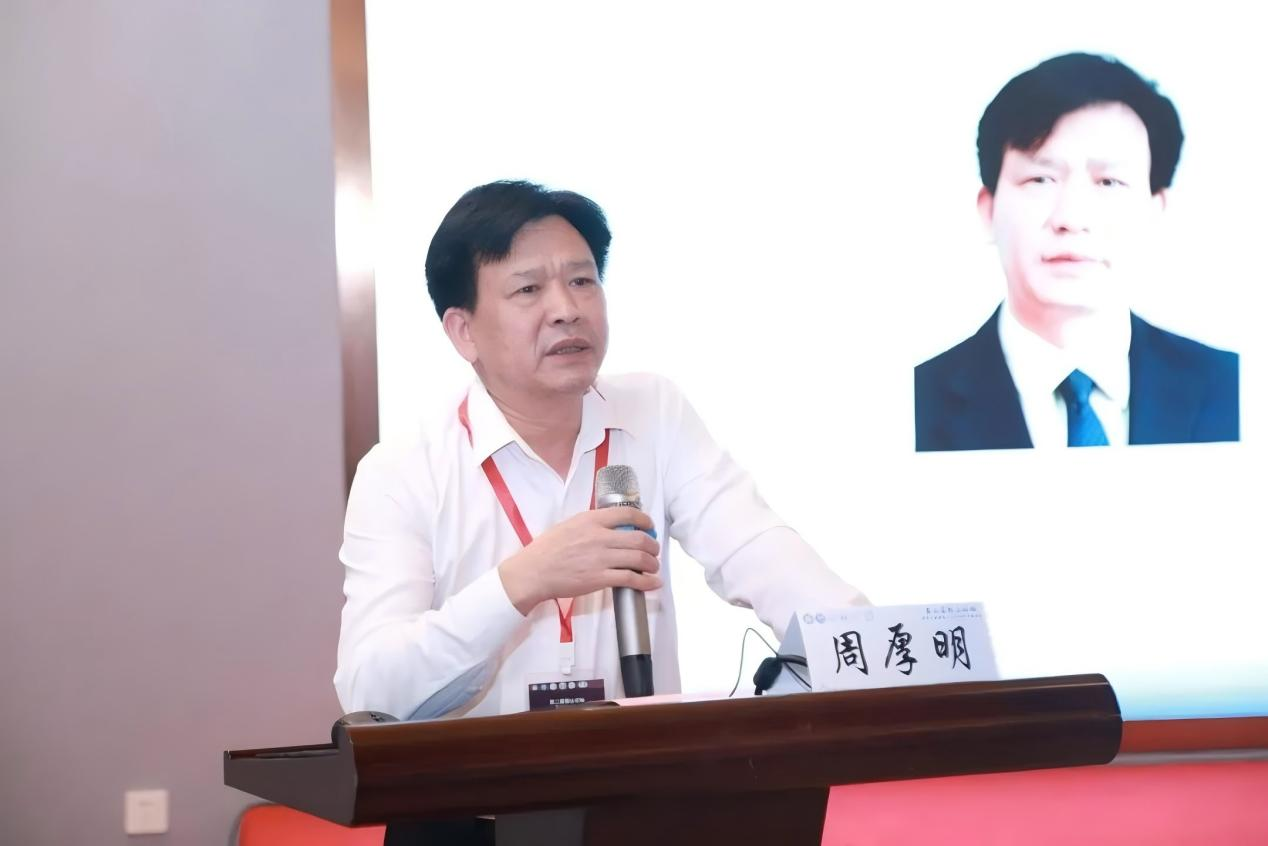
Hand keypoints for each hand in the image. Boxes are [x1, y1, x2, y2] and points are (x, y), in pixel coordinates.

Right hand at [498, 507, 660, 614]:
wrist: (533, 572)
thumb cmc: (547, 549)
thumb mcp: (569, 525)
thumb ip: (591, 524)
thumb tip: (612, 525)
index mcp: (591, 520)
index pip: (627, 514)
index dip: (645, 520)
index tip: (649, 526)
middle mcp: (598, 537)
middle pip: (639, 538)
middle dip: (653, 545)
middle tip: (654, 549)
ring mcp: (600, 559)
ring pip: (639, 559)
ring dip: (652, 563)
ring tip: (653, 566)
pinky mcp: (599, 579)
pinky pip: (630, 579)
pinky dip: (646, 582)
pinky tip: (652, 583)